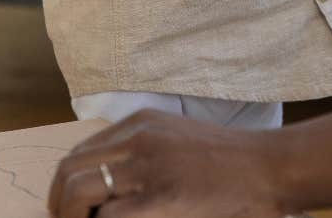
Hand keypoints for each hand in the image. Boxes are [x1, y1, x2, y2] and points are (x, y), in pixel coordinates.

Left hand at [47, 109, 287, 217]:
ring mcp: (148, 166)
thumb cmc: (230, 163)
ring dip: (71, 217)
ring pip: (78, 192)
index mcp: (141, 123)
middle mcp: (137, 138)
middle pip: (69, 168)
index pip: (81, 151)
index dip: (66, 184)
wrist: (271, 167)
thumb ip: (144, 154)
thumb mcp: (178, 142)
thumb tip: (107, 191)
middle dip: (59, 204)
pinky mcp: (161, 198)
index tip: (68, 208)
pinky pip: (110, 216)